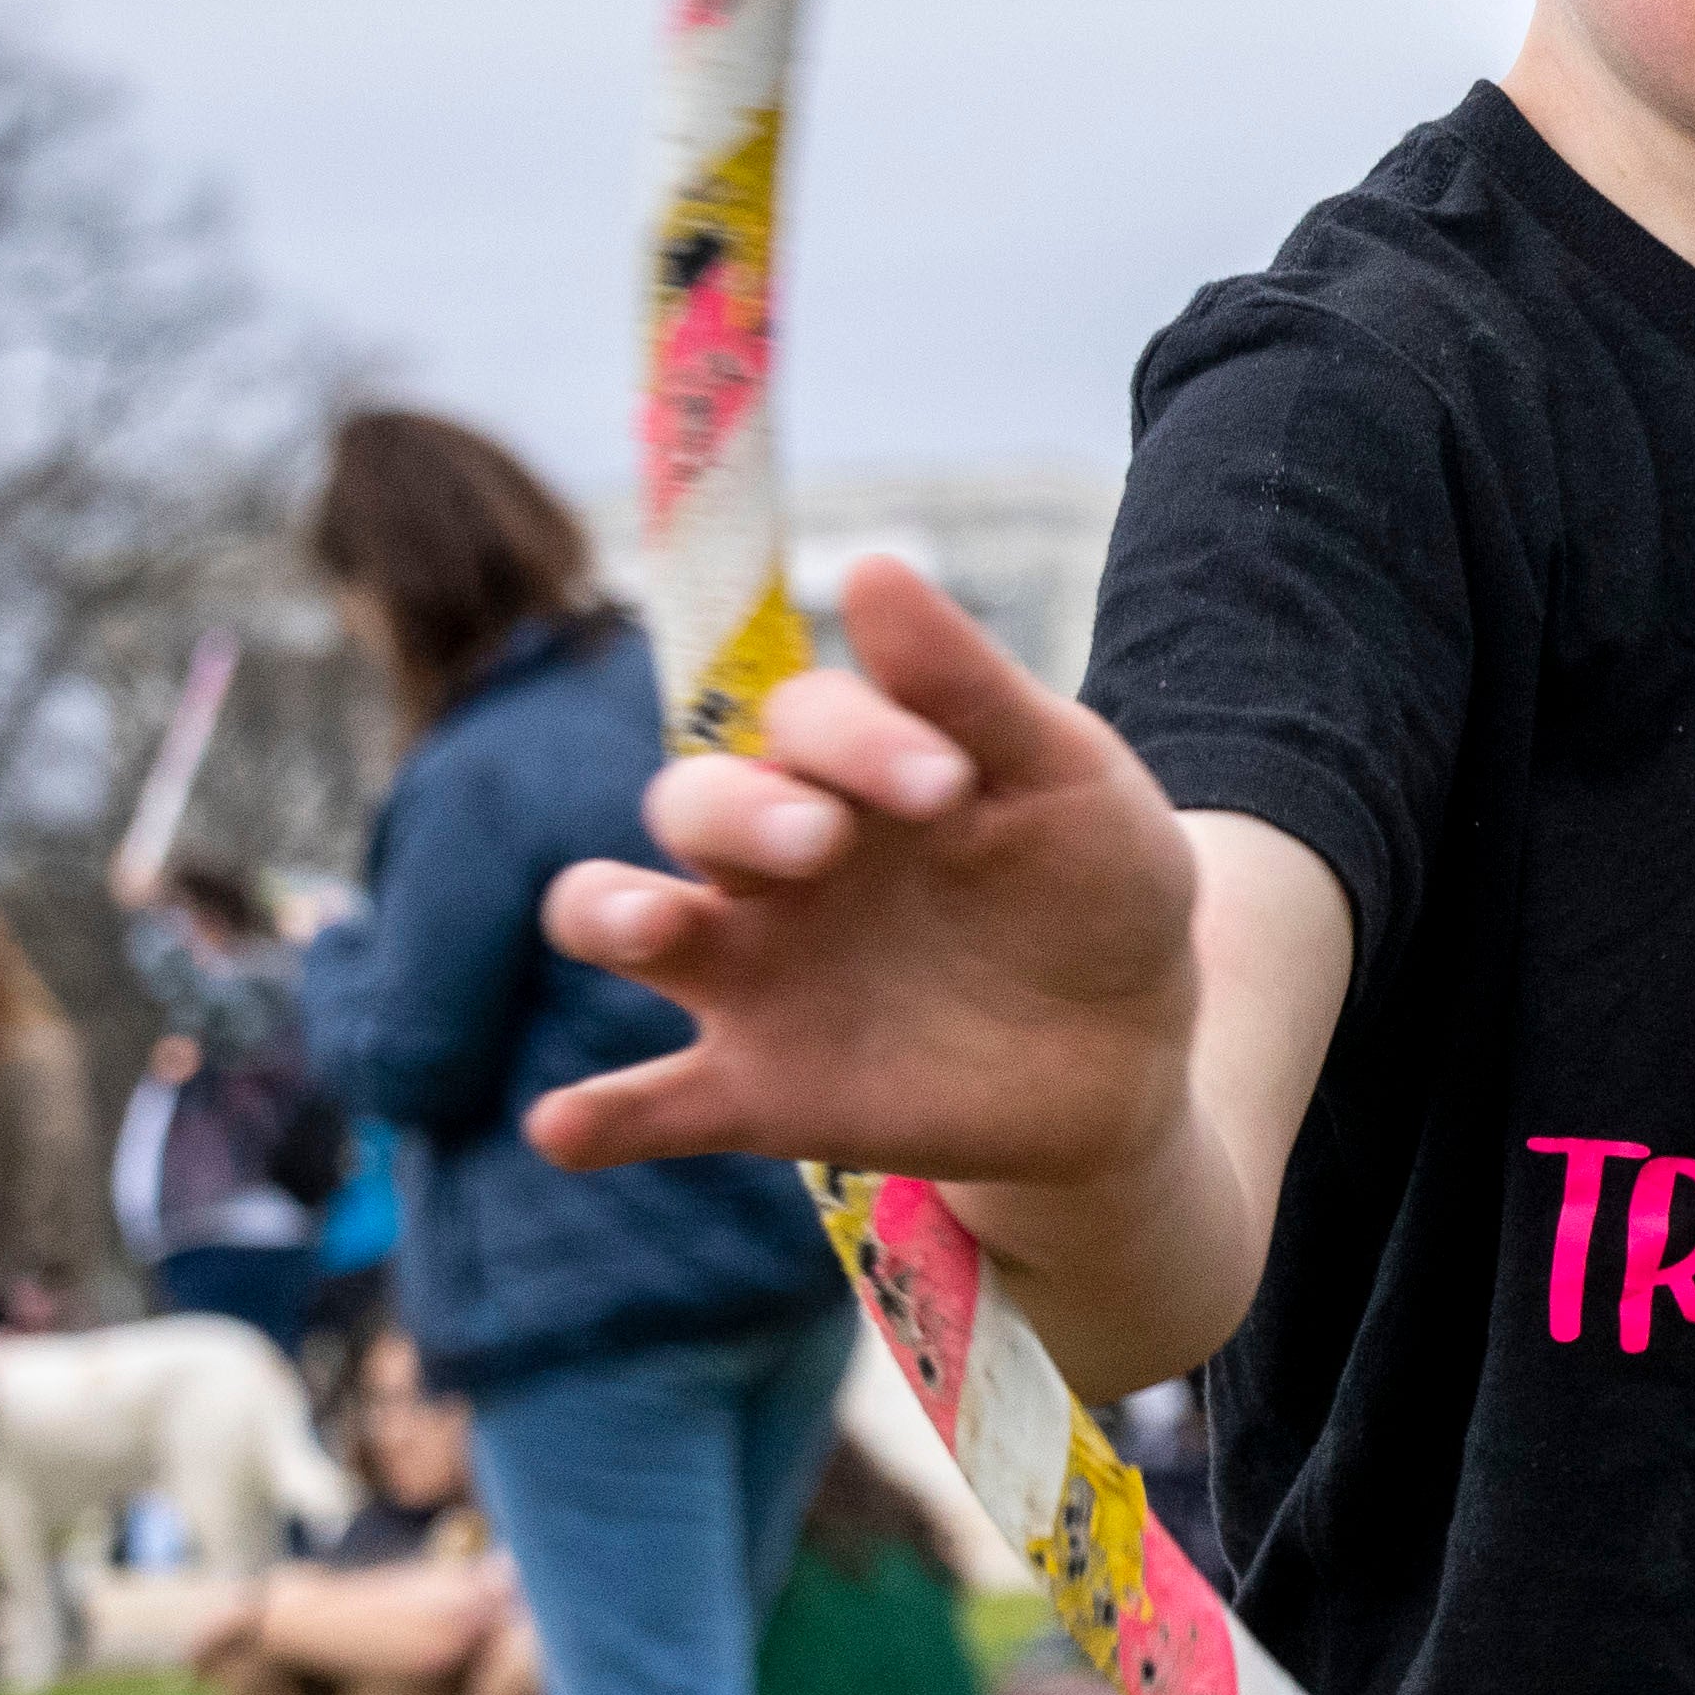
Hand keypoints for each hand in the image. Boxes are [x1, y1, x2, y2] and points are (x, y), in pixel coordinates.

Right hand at [527, 558, 1202, 1187]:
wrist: (1128, 1052)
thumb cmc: (1091, 890)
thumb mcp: (1068, 785)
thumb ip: (972, 689)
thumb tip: (874, 566)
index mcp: (850, 773)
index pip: (804, 721)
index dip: (857, 738)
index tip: (949, 786)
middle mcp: (772, 860)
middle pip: (690, 802)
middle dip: (735, 812)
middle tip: (819, 843)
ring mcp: (752, 972)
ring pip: (611, 915)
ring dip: (609, 912)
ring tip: (648, 929)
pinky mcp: (758, 1088)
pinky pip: (652, 1104)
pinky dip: (597, 1117)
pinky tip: (566, 1128)